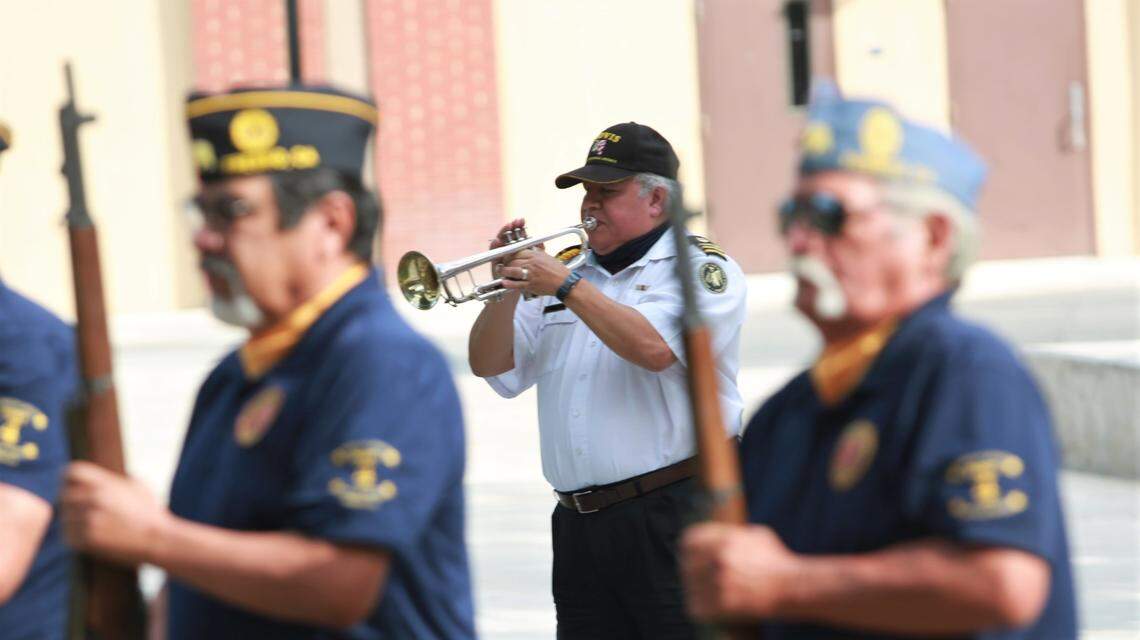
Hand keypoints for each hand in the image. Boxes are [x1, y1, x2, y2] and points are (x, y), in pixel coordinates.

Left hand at [60, 461, 171, 566]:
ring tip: (89, 528)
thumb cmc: (152, 514)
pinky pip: (68, 536)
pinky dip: (76, 539)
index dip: (68, 480)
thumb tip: (107, 477)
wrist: (159, 539)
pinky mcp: (87, 538)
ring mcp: (89, 518)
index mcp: (105, 482)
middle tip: (81, 513)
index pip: (72, 472)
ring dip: (73, 523)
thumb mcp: (140, 487)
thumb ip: (120, 480)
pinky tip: (90, 539)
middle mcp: (94, 497)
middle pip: (64, 496)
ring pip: (65, 518)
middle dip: (71, 505)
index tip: (72, 488)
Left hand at [500, 249, 570, 297]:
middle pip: (513, 260)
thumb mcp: (547, 256)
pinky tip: (504, 282)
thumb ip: (537, 251)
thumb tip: (531, 247)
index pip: (518, 251)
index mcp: (535, 255)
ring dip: (504, 271)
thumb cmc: (557, 270)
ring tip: (501, 271)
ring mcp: (531, 274)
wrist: (564, 282)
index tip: (507, 255)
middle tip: (502, 264)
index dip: (510, 253)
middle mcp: (532, 263)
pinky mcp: (531, 285)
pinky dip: (509, 283)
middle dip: (505, 262)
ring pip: (513, 270)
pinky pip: (517, 283)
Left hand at [680, 522, 799, 621]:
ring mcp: (719, 583)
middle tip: (698, 579)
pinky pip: (696, 607)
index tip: (690, 557)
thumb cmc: (777, 561)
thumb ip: (732, 534)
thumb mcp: (756, 535)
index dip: (688, 550)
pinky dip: (701, 608)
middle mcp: (719, 559)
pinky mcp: (721, 605)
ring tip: (708, 593)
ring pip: (690, 587)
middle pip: (686, 565)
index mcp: (724, 539)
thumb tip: (715, 535)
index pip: (688, 541)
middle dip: (692, 572)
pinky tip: (710, 607)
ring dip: (697, 591)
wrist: (792, 588)